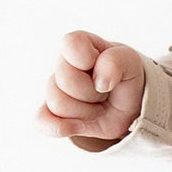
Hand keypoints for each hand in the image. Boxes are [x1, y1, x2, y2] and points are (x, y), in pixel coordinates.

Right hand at [37, 30, 146, 148]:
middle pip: (66, 80)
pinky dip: (60, 127)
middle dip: (93, 92)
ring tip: (97, 105)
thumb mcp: (130, 62)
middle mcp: (61, 65)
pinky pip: (41, 122)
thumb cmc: (125, 77)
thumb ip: (116, 61)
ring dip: (87, 111)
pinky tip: (78, 126)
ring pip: (58, 104)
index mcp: (79, 45)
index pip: (71, 44)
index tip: (101, 66)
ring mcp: (53, 90)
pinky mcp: (49, 114)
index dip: (87, 59)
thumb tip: (99, 82)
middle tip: (105, 91)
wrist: (126, 107)